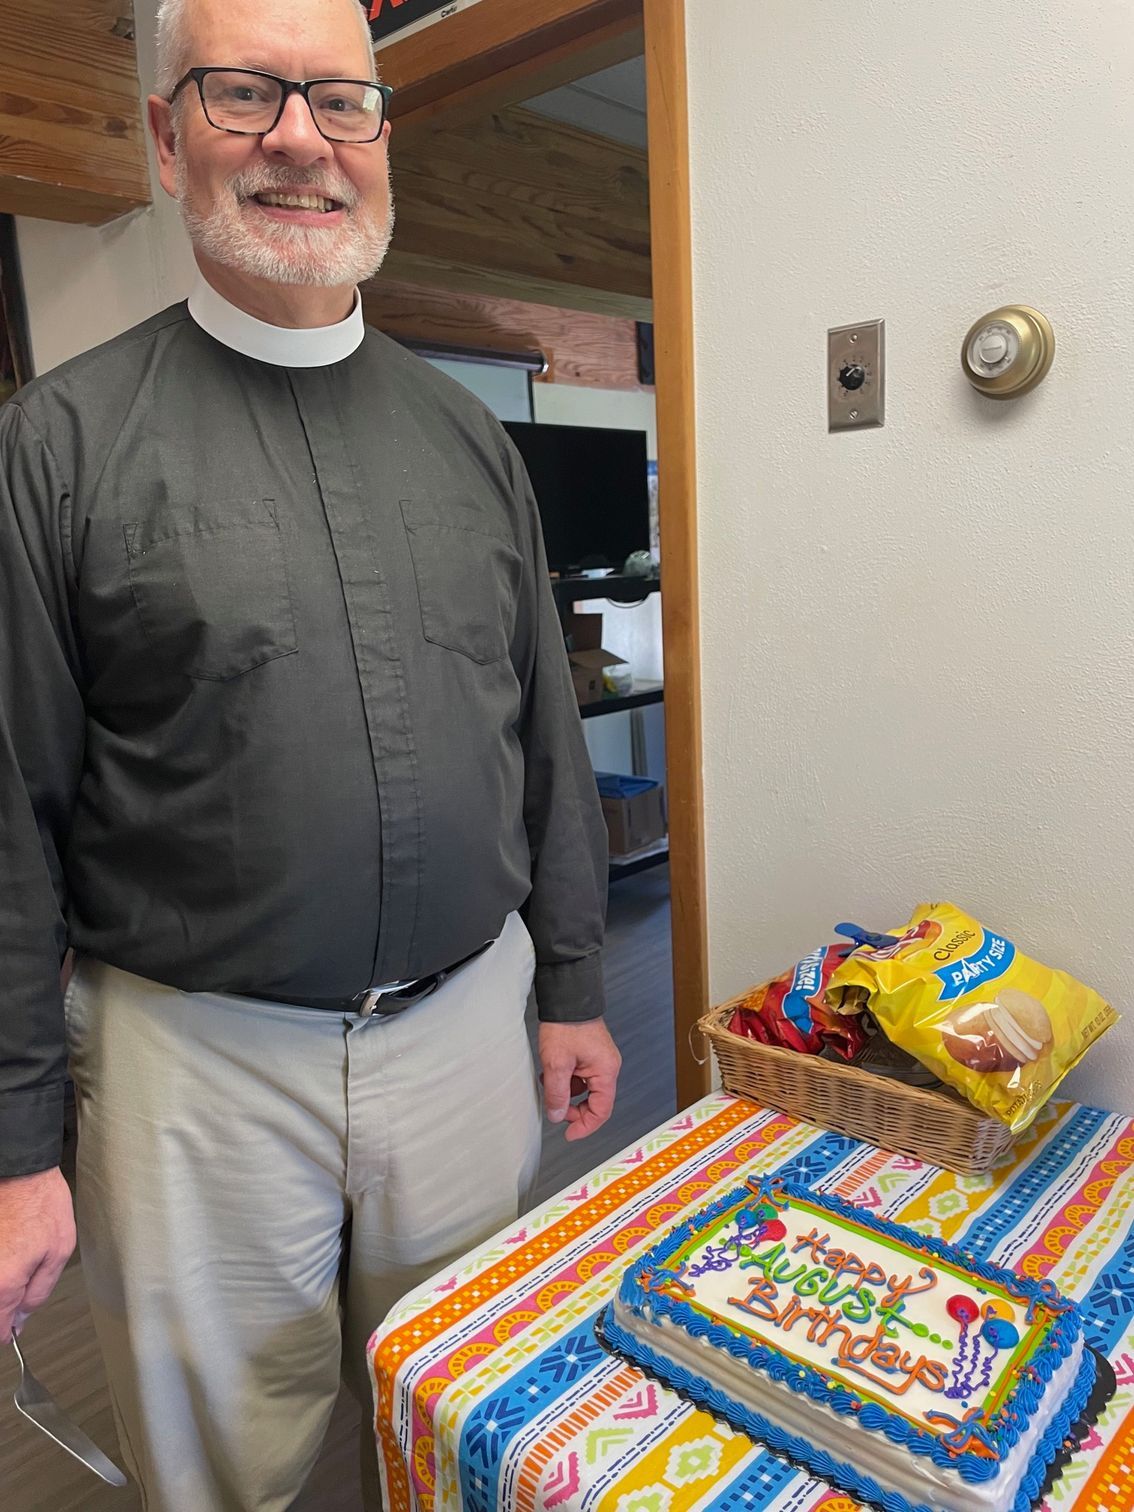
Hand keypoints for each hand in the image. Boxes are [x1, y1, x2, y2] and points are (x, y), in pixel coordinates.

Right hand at [0, 1168, 75, 1343]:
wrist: (20, 1171)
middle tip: (18, 1285)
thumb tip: (22, 1318)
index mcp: (3, 1284)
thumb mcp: (58, 1251)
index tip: (16, 1324)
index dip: (10, 1330)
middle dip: (3, 1307)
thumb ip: (39, 1292)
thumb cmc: (40, 1202)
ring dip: (0, 1288)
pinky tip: (6, 1252)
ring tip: (13, 1260)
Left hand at [539, 1019, 621, 1142]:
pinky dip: (566, 1079)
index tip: (569, 1134)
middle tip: (556, 1109)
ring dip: (567, 1093)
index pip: (602, 1110)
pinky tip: (552, 1072)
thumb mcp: (556, 1063)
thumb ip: (557, 1093)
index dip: (585, 1126)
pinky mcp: (590, 1054)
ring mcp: (599, 1060)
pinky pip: (580, 1076)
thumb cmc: (566, 1025)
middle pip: (595, 1101)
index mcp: (606, 1071)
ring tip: (549, 1083)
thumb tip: (557, 1115)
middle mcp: (607, 1067)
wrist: (567, 998)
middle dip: (575, 1109)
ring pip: (585, 1089)